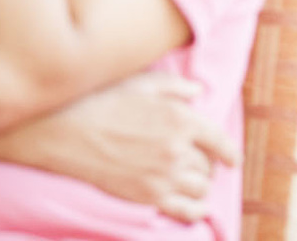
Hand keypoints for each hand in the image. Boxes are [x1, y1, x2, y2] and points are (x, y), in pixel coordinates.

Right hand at [25, 72, 237, 223]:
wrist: (65, 131)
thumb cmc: (101, 101)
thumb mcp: (141, 83)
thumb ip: (175, 87)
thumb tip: (199, 92)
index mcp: (180, 118)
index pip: (219, 140)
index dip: (229, 152)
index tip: (231, 158)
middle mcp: (177, 149)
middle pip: (208, 166)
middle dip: (206, 165)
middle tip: (196, 164)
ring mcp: (164, 176)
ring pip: (201, 189)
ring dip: (199, 185)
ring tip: (190, 182)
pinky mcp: (148, 197)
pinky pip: (186, 211)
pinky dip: (195, 210)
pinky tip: (194, 207)